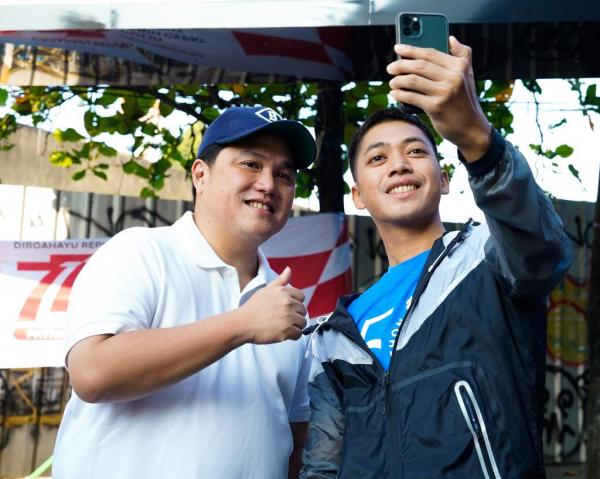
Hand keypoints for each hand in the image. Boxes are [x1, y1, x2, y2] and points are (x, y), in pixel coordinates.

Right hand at [240, 266, 306, 343]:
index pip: (301, 297)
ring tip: (282, 326)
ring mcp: (288, 317)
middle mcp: (288, 303)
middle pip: (303, 310)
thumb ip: (280, 281)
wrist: (243, 323)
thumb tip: (289, 270)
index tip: (286, 308)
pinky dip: (293, 335)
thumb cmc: (253, 307)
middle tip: (282, 318)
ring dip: (295, 326)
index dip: (295, 303)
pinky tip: (283, 333)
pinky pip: (299, 334)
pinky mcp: (287, 330)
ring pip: (302, 322)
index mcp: (284, 292)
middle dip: (295, 315)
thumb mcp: (266, 290)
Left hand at [387, 36, 491, 161]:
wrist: (471, 127)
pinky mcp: (436, 107)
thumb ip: (462, 55)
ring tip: (392, 82)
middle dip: (401, 65)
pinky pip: (412, 97)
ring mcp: (444, 93)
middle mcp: (453, 77)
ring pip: (413, 81)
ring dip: (398, 80)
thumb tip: (451, 38)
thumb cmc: (465, 100)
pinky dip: (400, 94)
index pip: (430, 54)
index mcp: (459, 66)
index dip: (411, 49)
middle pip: (420, 66)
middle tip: (390, 67)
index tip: (397, 48)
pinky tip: (394, 93)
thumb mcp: (468, 75)